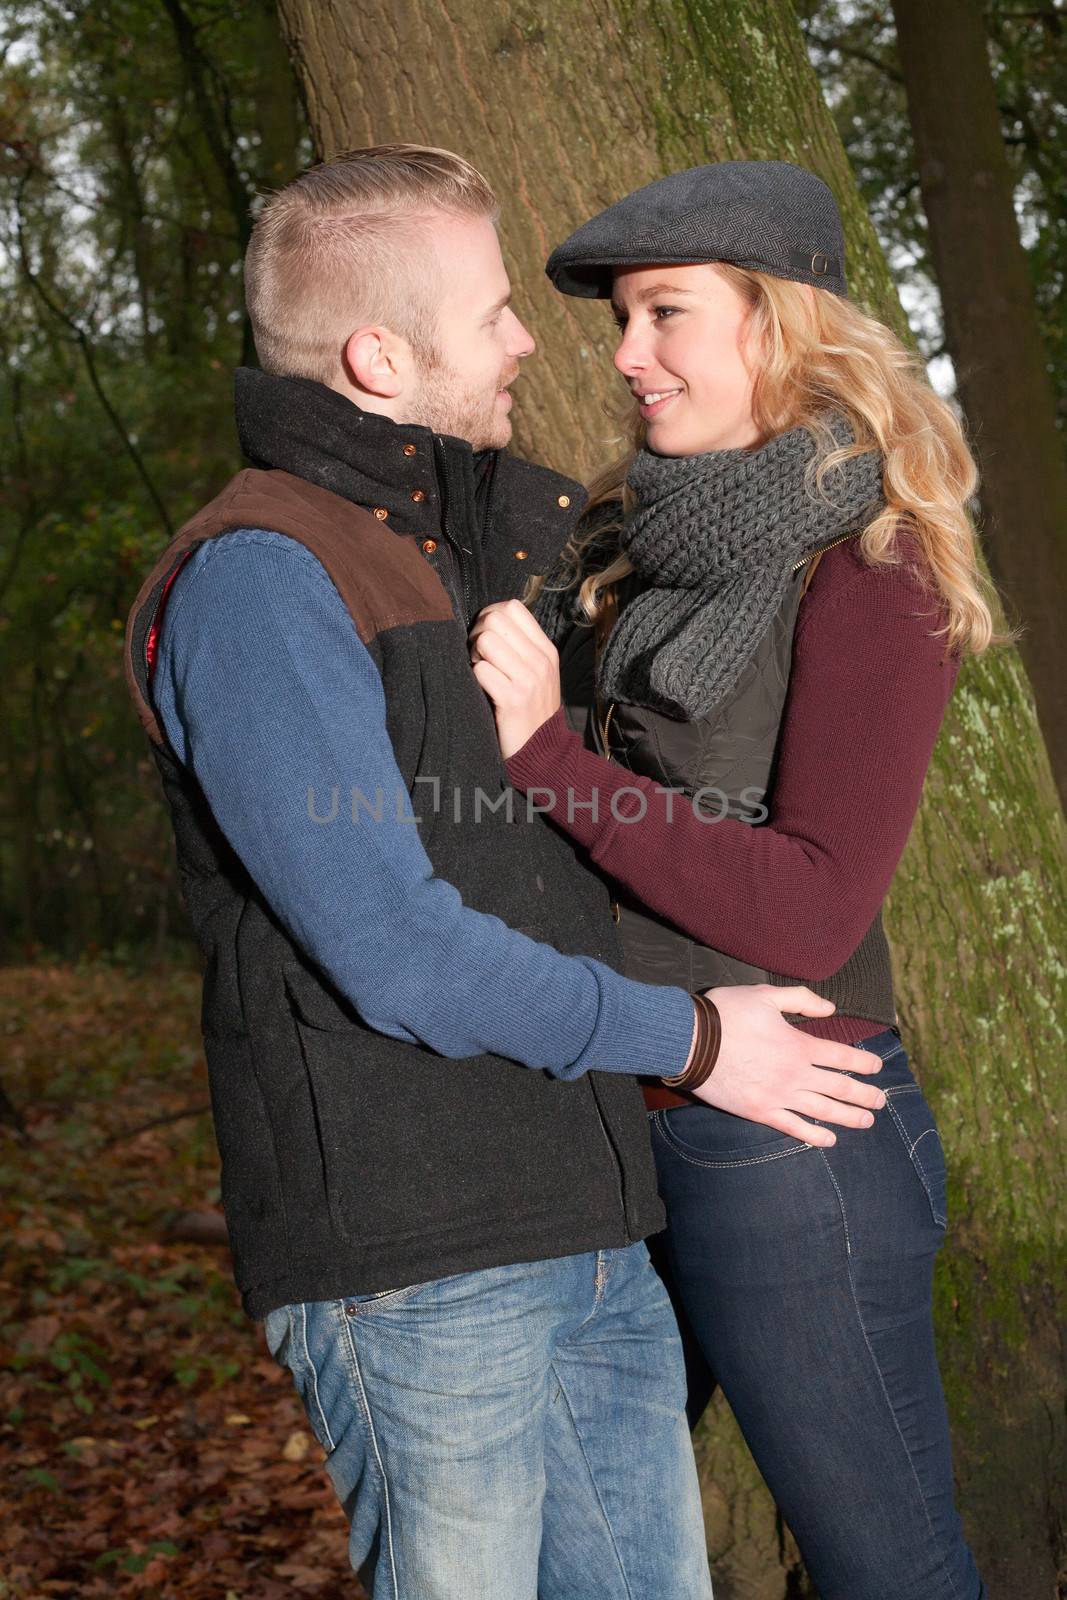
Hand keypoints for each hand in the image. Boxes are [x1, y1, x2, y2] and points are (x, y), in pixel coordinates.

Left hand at [469, 599, 561, 759]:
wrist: (543, 750)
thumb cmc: (532, 708)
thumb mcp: (538, 672)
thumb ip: (520, 646)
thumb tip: (488, 620)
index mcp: (546, 650)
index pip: (513, 607)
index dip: (490, 615)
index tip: (487, 636)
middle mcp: (540, 661)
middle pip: (495, 619)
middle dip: (477, 634)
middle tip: (479, 656)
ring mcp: (528, 679)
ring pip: (485, 640)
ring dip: (474, 655)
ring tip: (482, 671)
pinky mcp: (512, 699)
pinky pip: (481, 670)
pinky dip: (475, 678)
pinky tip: (483, 689)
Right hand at [690, 985, 884, 1146]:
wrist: (691, 1041)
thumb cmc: (727, 1014)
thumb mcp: (765, 995)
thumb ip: (801, 999)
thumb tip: (831, 1008)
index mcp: (799, 1045)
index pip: (843, 1056)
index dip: (864, 1063)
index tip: (877, 1068)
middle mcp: (795, 1074)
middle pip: (840, 1088)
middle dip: (865, 1095)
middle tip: (881, 1101)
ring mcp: (779, 1096)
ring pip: (823, 1111)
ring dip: (849, 1117)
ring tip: (867, 1121)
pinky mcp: (760, 1112)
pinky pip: (794, 1128)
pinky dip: (814, 1136)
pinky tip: (829, 1140)